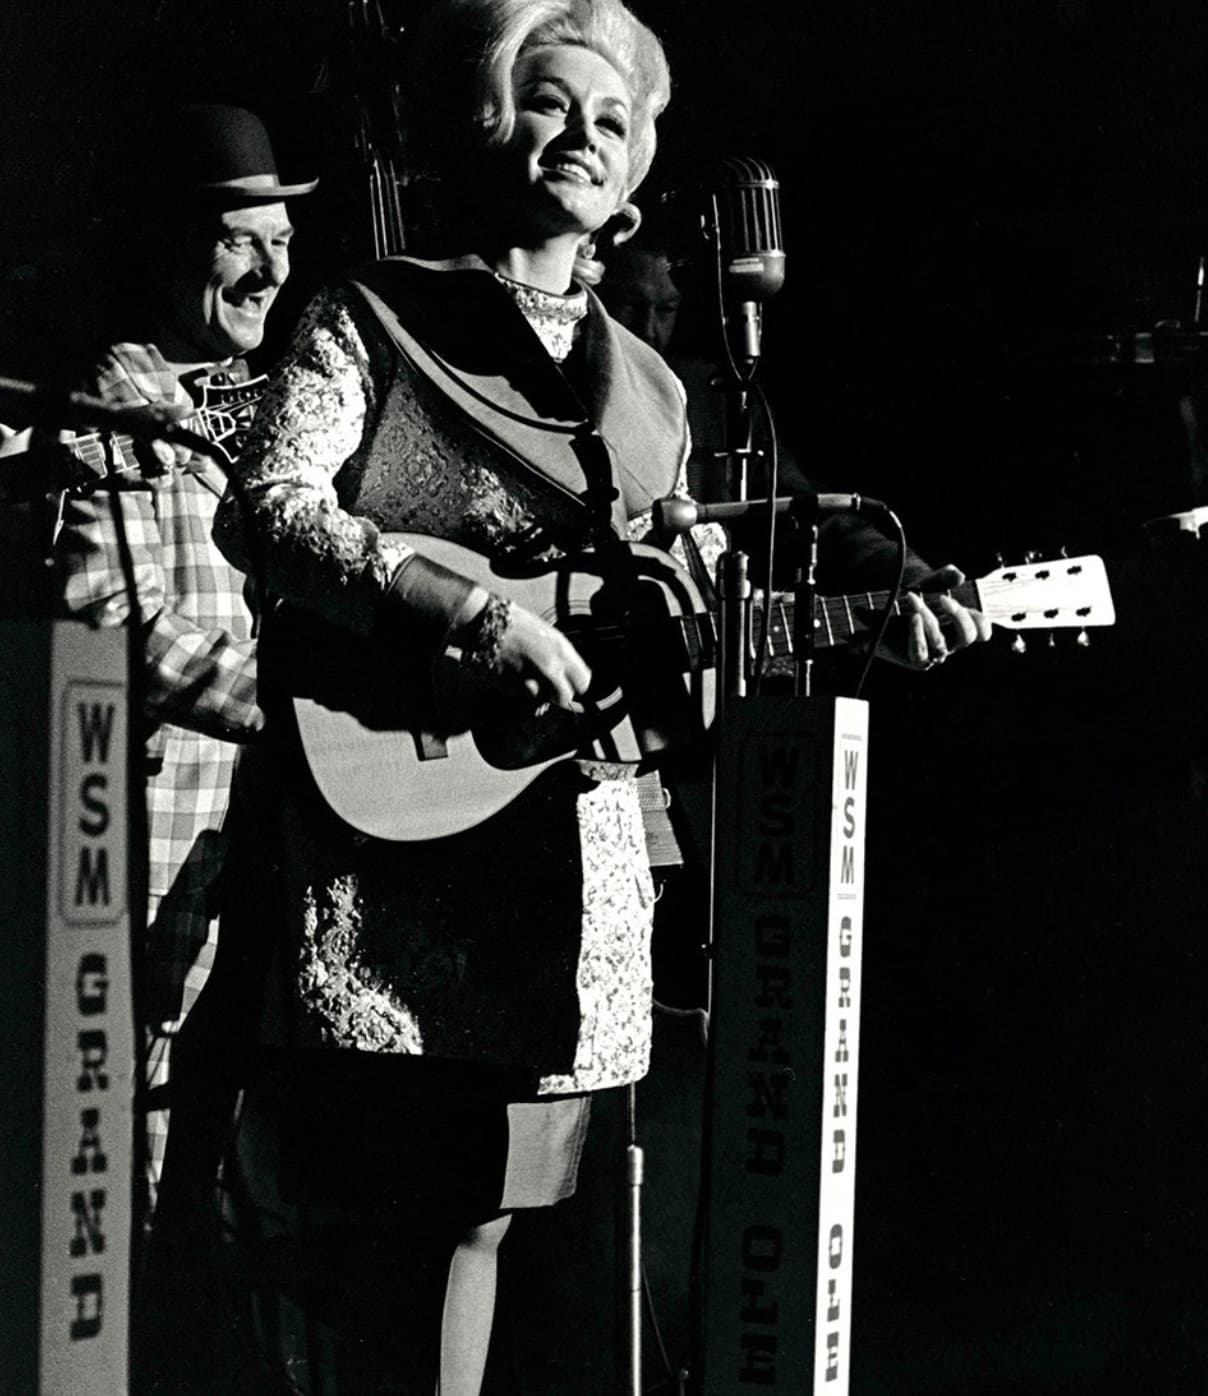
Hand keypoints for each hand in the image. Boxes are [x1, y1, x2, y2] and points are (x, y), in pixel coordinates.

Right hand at [452, 589, 591, 710]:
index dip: (577, 685)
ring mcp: (530, 678)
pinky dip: (517, 690)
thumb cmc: (515, 624)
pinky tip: (510, 672)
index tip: (570, 684)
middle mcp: (550, 666)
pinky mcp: (511, 687)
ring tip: (523, 673)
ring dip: (535, 691)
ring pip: (541, 699)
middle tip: (548, 687)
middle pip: (565, 698)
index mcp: (562, 649)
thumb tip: (569, 677)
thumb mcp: (547, 635)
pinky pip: (520, 696)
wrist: (482, 622)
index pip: (584, 682)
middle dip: (558, 695)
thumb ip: (561, 658)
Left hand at [877, 564, 991, 670]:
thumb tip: (959, 575)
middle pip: (967, 637)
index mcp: (958, 626)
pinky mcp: (915, 659)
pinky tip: (913, 618)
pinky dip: (918, 634)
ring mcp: (933, 653)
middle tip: (942, 599)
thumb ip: (943, 577)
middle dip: (959, 616)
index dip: (982, 622)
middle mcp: (950, 642)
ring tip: (913, 598)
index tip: (970, 606)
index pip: (981, 632)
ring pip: (940, 641)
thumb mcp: (927, 584)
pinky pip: (921, 654)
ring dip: (929, 618)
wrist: (879, 614)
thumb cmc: (908, 601)